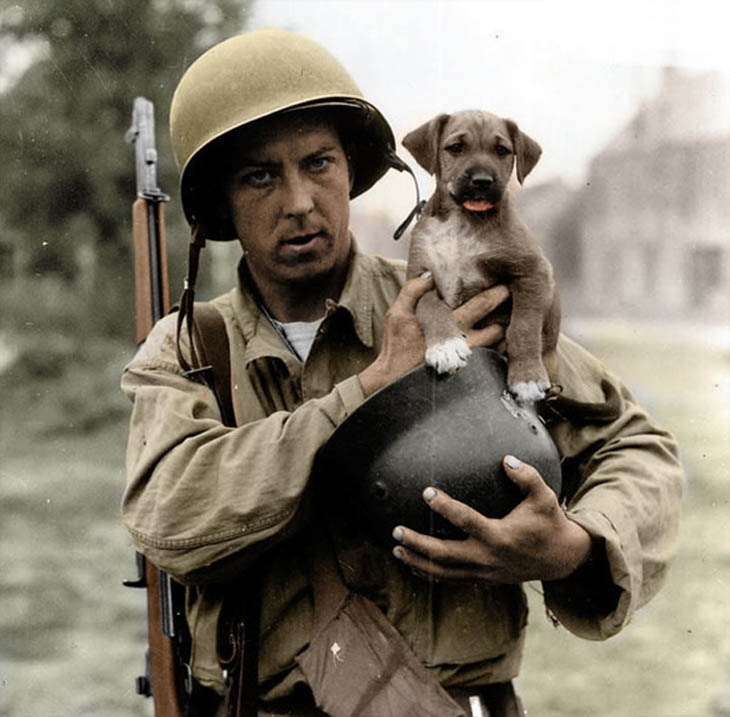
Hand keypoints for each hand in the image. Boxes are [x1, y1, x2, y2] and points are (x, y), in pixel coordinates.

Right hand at [359, 281, 510, 395]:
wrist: (394, 386)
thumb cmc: (396, 349)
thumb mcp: (397, 315)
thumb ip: (412, 291)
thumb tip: (430, 273)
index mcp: (450, 325)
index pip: (482, 304)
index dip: (498, 292)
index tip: (508, 282)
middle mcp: (466, 344)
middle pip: (498, 326)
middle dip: (510, 314)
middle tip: (518, 303)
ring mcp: (471, 363)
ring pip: (499, 347)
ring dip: (505, 335)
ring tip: (512, 325)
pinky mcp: (471, 377)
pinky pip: (494, 365)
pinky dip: (500, 354)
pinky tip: (503, 347)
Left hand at [391, 455, 591, 583]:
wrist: (561, 559)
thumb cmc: (549, 523)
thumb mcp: (544, 497)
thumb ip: (526, 476)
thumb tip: (506, 458)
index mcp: (499, 536)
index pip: (465, 521)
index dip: (444, 506)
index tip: (426, 492)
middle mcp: (487, 558)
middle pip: (444, 554)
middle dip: (418, 544)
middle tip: (396, 530)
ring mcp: (484, 573)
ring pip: (443, 572)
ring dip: (417, 561)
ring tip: (396, 548)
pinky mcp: (483, 580)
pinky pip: (451, 580)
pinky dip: (430, 574)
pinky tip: (412, 564)